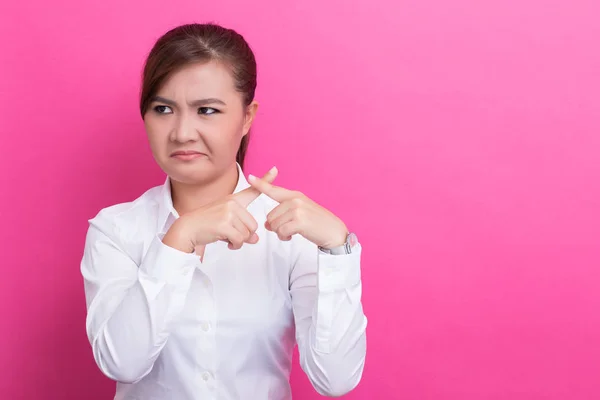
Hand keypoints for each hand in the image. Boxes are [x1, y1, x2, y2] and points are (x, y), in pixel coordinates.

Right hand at [163, 167, 277, 252]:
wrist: (187, 229)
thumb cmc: (206, 225)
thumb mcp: (227, 224)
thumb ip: (243, 229)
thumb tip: (255, 239)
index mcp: (233, 200)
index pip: (252, 190)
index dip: (265, 180)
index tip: (275, 169)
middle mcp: (232, 203)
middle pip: (253, 225)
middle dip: (244, 235)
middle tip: (230, 234)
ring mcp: (228, 212)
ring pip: (247, 234)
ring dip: (239, 241)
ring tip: (226, 237)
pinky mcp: (224, 223)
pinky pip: (240, 240)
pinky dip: (235, 245)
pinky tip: (226, 242)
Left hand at [248, 172, 347, 248]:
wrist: (335, 232)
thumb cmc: (318, 224)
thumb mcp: (302, 212)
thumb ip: (284, 214)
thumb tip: (267, 224)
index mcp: (295, 195)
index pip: (274, 189)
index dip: (261, 184)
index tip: (250, 177)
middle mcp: (295, 200)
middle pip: (270, 215)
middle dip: (276, 226)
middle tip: (289, 229)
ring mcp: (297, 209)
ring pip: (274, 224)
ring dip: (280, 233)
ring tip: (293, 232)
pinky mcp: (299, 221)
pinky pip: (281, 231)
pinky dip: (284, 237)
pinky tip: (292, 236)